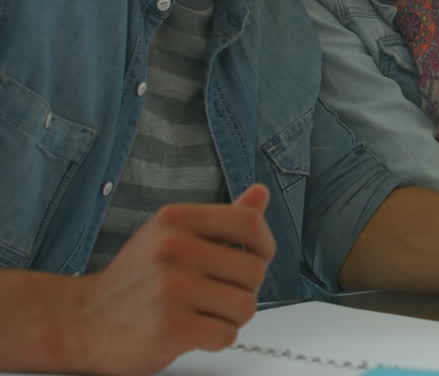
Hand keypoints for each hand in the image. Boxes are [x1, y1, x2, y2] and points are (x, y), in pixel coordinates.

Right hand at [63, 185, 275, 374]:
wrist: (82, 321)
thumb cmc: (136, 278)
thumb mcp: (173, 234)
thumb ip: (223, 219)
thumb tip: (260, 193)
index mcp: (176, 219)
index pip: (248, 223)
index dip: (264, 244)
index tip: (257, 257)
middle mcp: (172, 248)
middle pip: (254, 270)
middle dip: (243, 288)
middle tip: (216, 293)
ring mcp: (170, 288)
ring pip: (245, 306)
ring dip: (231, 316)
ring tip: (204, 312)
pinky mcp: (170, 327)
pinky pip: (227, 334)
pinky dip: (217, 337)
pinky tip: (194, 330)